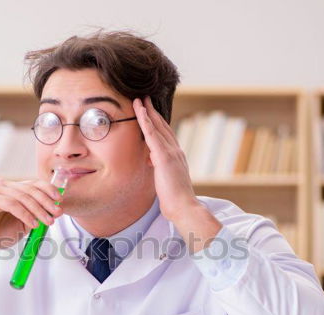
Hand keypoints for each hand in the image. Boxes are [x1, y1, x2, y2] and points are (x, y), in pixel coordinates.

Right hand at [0, 177, 63, 254]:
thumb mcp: (23, 224)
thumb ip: (35, 215)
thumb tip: (55, 210)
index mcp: (11, 188)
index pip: (34, 184)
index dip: (49, 191)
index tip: (60, 202)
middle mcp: (3, 185)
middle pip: (31, 189)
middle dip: (47, 202)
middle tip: (57, 214)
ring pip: (23, 197)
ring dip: (38, 210)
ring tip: (48, 222)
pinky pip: (12, 204)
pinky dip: (25, 214)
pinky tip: (33, 223)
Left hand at [133, 96, 221, 252]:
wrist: (184, 207)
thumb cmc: (175, 199)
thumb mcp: (166, 180)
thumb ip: (160, 168)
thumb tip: (153, 162)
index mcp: (176, 157)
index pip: (166, 135)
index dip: (158, 123)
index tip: (151, 113)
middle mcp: (176, 151)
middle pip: (162, 126)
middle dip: (153, 112)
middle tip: (145, 99)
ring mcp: (171, 152)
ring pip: (157, 126)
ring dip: (147, 111)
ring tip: (139, 99)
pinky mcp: (165, 156)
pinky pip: (152, 134)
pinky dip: (145, 120)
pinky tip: (140, 111)